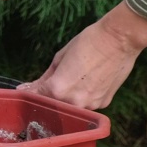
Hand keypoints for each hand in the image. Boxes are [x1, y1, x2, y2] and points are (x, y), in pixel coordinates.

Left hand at [19, 2, 146, 108]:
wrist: (120, 39)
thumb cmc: (88, 42)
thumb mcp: (60, 58)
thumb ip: (46, 77)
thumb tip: (31, 87)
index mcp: (58, 89)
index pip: (37, 96)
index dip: (30, 92)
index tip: (25, 89)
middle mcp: (74, 102)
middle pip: (53, 104)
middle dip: (47, 95)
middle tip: (46, 83)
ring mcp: (90, 105)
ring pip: (70, 106)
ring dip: (66, 97)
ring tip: (72, 78)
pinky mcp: (104, 103)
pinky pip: (87, 104)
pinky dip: (82, 96)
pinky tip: (86, 81)